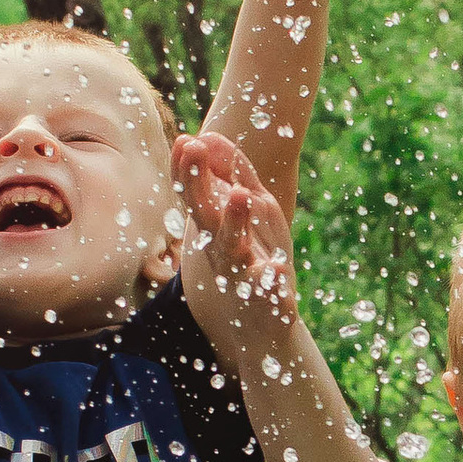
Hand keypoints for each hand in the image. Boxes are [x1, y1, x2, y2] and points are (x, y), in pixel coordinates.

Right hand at [173, 128, 297, 358]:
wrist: (260, 327)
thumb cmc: (250, 258)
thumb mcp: (246, 209)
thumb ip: (231, 172)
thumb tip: (205, 134)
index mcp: (215, 225)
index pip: (193, 192)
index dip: (186, 167)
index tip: (185, 140)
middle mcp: (221, 247)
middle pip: (204, 212)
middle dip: (196, 182)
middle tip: (193, 151)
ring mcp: (242, 273)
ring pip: (232, 247)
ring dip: (234, 220)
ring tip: (240, 194)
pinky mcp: (267, 299)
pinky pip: (267, 289)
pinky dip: (270, 280)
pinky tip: (277, 269)